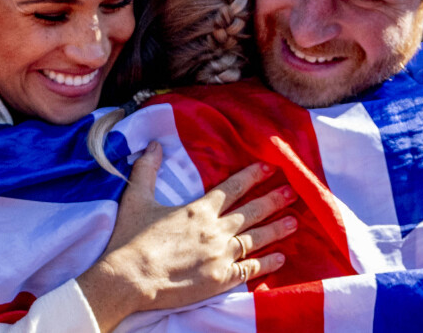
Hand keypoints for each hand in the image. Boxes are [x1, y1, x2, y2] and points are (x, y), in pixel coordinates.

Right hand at [77, 141, 297, 330]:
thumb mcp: (136, 197)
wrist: (128, 278)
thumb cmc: (131, 238)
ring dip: (276, 229)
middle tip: (293, 192)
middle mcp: (215, 229)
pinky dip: (266, 263)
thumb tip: (155, 144)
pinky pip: (249, 269)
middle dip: (273, 200)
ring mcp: (220, 255)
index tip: (270, 168)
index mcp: (198, 209)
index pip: (232, 188)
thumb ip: (147, 169)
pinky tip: (281, 258)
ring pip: (255, 239)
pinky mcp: (219, 279)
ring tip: (294, 222)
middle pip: (250, 212)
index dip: (252, 176)